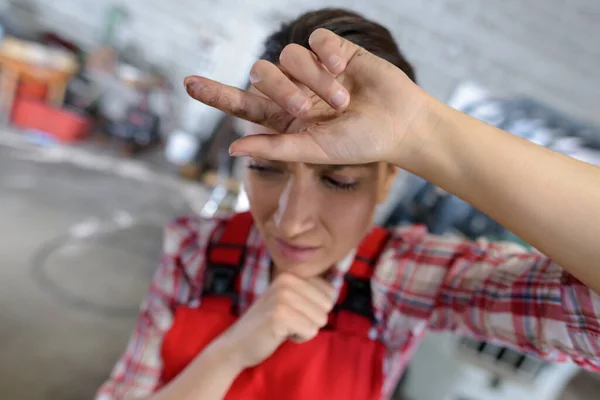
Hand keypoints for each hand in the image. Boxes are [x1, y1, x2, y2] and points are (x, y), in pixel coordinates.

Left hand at [184, 28, 437, 167]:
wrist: (400, 125)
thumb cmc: (360, 143)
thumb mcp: (315, 150)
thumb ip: (275, 147)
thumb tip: (233, 148)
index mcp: (284, 118)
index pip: (242, 103)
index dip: (215, 93)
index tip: (187, 83)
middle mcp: (293, 91)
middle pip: (263, 73)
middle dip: (282, 90)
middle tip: (310, 109)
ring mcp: (312, 70)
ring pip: (288, 55)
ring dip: (314, 79)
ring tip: (342, 99)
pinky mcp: (334, 49)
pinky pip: (314, 40)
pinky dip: (327, 55)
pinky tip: (345, 70)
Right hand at [220, 273, 334, 369]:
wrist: (237, 343)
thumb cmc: (268, 323)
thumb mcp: (288, 299)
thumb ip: (309, 292)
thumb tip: (336, 288)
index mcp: (290, 274)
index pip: (329, 292)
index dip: (315, 308)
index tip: (294, 311)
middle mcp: (286, 280)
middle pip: (326, 306)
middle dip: (311, 319)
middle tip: (287, 321)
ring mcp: (282, 297)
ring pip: (320, 320)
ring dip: (304, 329)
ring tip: (283, 327)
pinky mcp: (280, 315)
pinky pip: (310, 331)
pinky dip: (299, 338)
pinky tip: (281, 334)